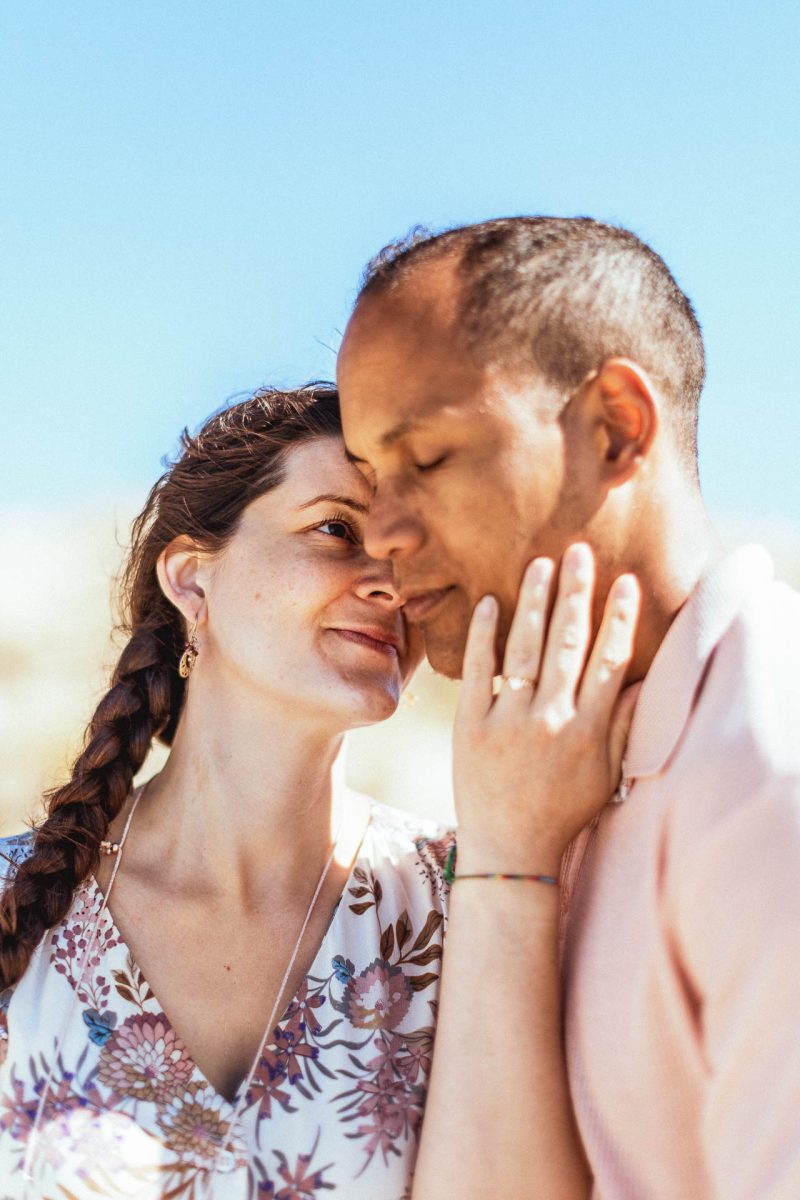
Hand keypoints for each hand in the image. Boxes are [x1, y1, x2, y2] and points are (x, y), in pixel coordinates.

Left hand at [453, 543, 640, 875]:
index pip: (609, 663)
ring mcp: (509, 722)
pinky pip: (477, 672)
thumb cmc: (563, 809)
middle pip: (568, 645)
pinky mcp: (471, 727)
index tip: (625, 582)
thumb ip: (625, 726)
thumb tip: (644, 679)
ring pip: (525, 651)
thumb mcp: (606, 774)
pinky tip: (490, 602)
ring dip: (535, 603)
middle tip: (579, 553)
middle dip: (576, 595)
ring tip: (541, 564)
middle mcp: (552, 721)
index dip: (619, 619)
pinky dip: (484, 636)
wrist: (509, 850)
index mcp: (589, 731)